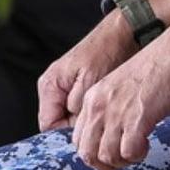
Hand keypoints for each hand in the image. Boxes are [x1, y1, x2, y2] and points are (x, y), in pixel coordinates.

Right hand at [37, 14, 135, 130]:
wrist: (121, 35)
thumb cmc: (105, 51)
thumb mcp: (90, 81)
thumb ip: (77, 106)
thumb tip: (75, 127)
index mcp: (50, 86)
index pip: (47, 126)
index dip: (66, 134)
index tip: (87, 134)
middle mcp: (53, 89)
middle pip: (58, 124)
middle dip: (77, 129)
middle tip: (98, 126)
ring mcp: (64, 90)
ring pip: (70, 119)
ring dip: (86, 122)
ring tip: (104, 116)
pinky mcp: (77, 90)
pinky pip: (80, 111)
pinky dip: (92, 114)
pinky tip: (106, 110)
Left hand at [70, 32, 169, 169]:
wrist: (169, 56)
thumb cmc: (150, 71)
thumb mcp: (116, 88)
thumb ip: (108, 109)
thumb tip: (109, 135)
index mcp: (92, 100)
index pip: (77, 140)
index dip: (92, 152)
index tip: (108, 152)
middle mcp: (99, 108)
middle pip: (86, 153)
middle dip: (103, 164)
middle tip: (121, 159)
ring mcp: (116, 115)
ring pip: (106, 157)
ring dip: (122, 161)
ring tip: (135, 150)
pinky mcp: (136, 121)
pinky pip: (128, 153)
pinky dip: (137, 155)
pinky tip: (146, 144)